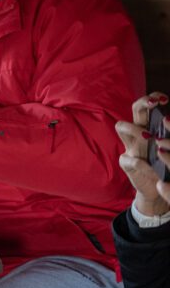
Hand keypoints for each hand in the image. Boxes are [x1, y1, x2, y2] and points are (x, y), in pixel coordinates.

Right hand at [115, 92, 169, 216]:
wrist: (154, 189)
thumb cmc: (164, 167)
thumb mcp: (167, 150)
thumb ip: (167, 136)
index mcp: (150, 128)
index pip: (146, 107)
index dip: (152, 98)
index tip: (164, 99)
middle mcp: (138, 134)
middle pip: (134, 110)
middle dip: (143, 103)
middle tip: (155, 104)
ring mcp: (130, 147)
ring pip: (122, 127)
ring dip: (135, 129)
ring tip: (149, 137)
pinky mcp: (126, 163)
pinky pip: (131, 159)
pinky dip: (144, 165)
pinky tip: (155, 172)